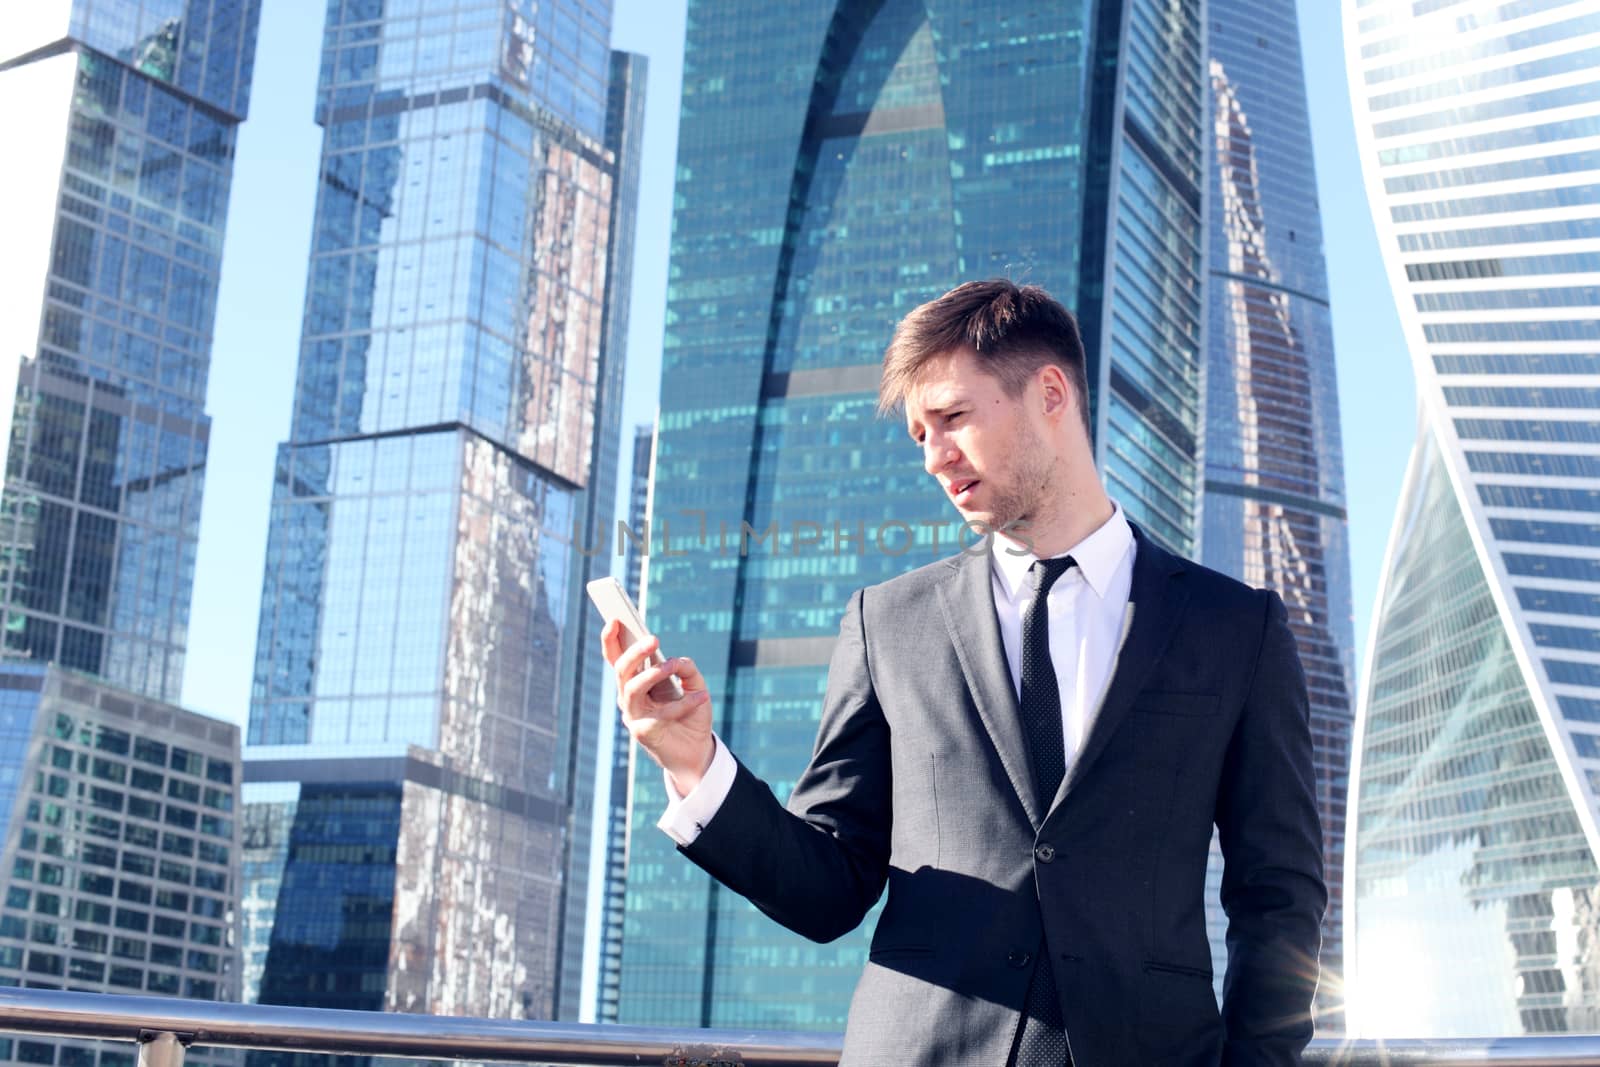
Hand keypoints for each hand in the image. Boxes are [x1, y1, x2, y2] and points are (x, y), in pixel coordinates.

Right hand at [601, 620, 715, 794]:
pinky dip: (684, 703)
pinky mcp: (645, 732)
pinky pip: (662, 713)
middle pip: (622, 670)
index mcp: (636, 682)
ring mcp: (634, 715)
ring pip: (632, 689)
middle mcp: (630, 697)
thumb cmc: (691, 715)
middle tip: (653, 638)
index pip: (617, 658)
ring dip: (651, 674)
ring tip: (670, 666)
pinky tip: (703, 696)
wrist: (696, 751)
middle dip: (635, 652)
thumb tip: (676, 661)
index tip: (614, 618)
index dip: (611, 639)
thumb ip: (686, 669)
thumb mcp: (694, 685)